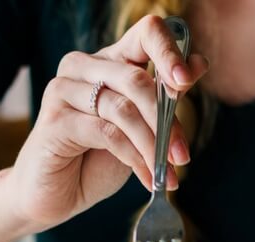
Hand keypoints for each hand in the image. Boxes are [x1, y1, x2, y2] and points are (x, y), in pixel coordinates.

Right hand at [4, 15, 208, 233]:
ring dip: (152, 146)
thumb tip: (199, 64)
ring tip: (167, 173)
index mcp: (109, 60)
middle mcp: (83, 66)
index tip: (186, 82)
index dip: (170, 53)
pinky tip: (147, 178)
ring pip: (123, 110)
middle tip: (182, 156)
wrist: (56, 195)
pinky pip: (107, 133)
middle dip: (166, 121)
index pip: (146, 33)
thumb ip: (164, 98)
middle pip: (137, 79)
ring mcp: (64, 90)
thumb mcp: (140, 128)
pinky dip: (134, 159)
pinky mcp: (55, 120)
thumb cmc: (96, 159)